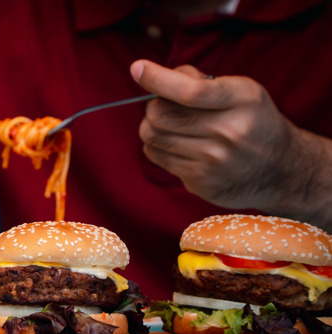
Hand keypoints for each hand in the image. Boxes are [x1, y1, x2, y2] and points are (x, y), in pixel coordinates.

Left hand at [129, 59, 315, 211]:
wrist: (279, 169)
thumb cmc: (251, 121)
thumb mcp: (241, 91)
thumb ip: (200, 80)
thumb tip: (154, 75)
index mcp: (242, 100)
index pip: (191, 91)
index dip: (158, 79)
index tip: (138, 68)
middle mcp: (229, 132)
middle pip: (160, 114)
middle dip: (154, 105)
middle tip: (167, 105)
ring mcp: (213, 161)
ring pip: (152, 137)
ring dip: (153, 126)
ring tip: (173, 124)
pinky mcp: (200, 182)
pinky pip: (157, 156)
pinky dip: (158, 146)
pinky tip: (179, 144)